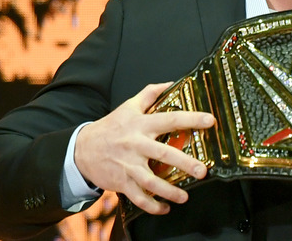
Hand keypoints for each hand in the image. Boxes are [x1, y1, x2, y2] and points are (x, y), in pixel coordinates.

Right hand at [74, 82, 215, 214]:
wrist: (81, 149)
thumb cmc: (110, 127)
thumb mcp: (128, 106)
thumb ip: (150, 93)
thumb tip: (170, 83)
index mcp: (141, 125)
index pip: (170, 119)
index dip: (191, 119)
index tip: (210, 120)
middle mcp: (136, 145)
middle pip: (164, 153)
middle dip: (185, 163)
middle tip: (202, 171)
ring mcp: (128, 165)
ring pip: (151, 181)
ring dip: (170, 191)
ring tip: (185, 197)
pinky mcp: (122, 182)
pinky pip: (139, 197)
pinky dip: (152, 206)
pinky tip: (165, 208)